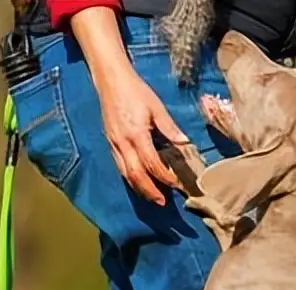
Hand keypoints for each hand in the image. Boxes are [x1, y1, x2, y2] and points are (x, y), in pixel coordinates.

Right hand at [69, 6, 189, 205]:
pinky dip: (130, 176)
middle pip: (135, 174)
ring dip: (139, 187)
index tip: (176, 184)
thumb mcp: (157, 107)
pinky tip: (139, 180)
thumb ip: (170, 128)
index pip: (152, 163)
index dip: (164, 177)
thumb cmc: (135, 91)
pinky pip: (119, 165)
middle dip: (149, 191)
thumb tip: (185, 142)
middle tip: (162, 202)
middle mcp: (123, 142)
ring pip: (125, 173)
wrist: (110, 80)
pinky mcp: (110, 141)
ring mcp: (114, 143)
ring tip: (152, 196)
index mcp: (136, 134)